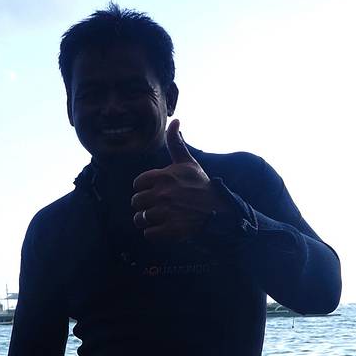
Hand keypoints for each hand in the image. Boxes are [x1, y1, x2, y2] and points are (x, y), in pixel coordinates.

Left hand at [131, 119, 225, 241]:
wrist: (220, 211)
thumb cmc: (202, 186)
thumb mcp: (189, 163)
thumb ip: (177, 143)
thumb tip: (175, 120)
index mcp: (164, 176)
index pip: (137, 183)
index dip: (144, 188)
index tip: (154, 191)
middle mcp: (163, 194)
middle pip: (136, 202)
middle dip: (144, 205)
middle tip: (156, 207)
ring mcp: (166, 213)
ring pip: (139, 219)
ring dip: (146, 220)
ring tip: (158, 219)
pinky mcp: (170, 230)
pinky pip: (148, 234)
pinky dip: (153, 234)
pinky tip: (163, 229)